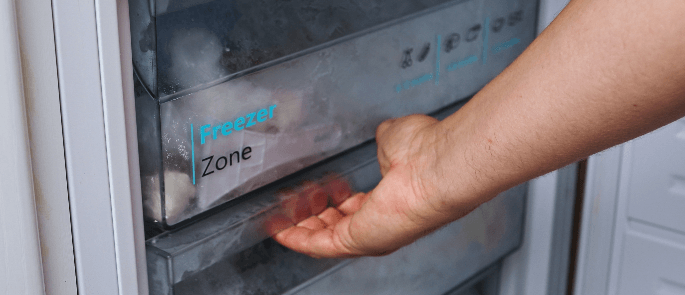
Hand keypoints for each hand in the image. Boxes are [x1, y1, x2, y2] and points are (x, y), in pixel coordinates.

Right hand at [273, 115, 469, 257]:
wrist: (437, 167)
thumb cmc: (427, 152)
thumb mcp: (395, 139)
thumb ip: (383, 143)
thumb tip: (382, 136)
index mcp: (392, 198)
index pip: (357, 207)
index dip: (333, 201)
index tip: (316, 193)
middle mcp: (382, 221)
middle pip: (338, 226)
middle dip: (312, 216)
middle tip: (292, 205)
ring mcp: (370, 234)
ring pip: (326, 238)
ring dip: (300, 228)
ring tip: (280, 217)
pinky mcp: (356, 241)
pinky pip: (319, 245)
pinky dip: (297, 239)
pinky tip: (280, 232)